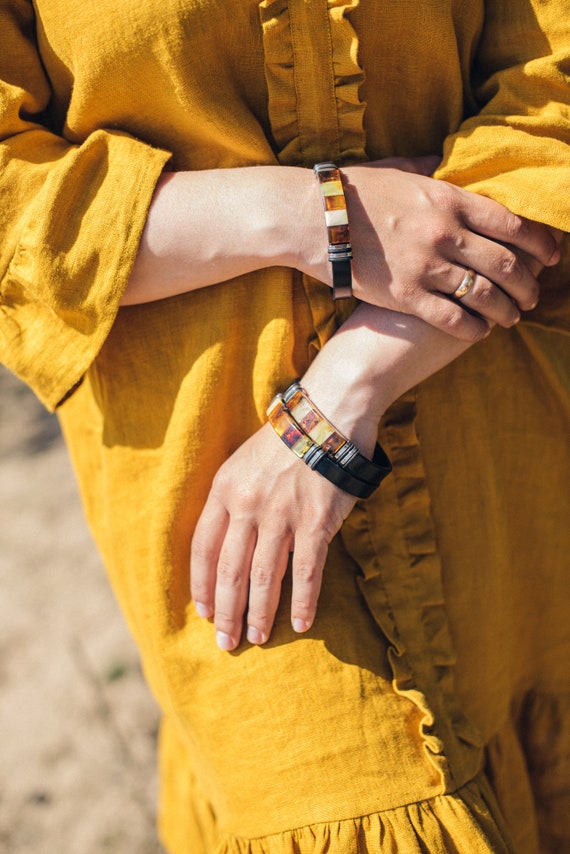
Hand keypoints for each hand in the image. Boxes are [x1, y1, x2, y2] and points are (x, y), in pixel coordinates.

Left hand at [190, 423, 357, 650]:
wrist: (327, 415)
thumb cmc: (285, 439)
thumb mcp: (242, 463)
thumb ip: (231, 499)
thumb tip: (224, 545)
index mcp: (224, 490)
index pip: (202, 547)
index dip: (202, 584)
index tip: (203, 612)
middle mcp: (247, 505)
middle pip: (230, 570)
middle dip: (226, 612)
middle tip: (225, 643)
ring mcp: (281, 515)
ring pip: (263, 577)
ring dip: (258, 613)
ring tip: (255, 638)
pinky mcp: (316, 522)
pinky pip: (307, 571)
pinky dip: (303, 601)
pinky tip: (300, 623)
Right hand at [297, 161, 560, 340]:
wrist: (312, 219)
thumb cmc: (353, 191)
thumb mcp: (399, 170)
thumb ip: (432, 170)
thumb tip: (450, 164)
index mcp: (448, 199)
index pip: (511, 223)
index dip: (539, 243)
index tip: (551, 256)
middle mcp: (445, 232)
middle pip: (505, 263)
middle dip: (528, 284)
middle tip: (535, 295)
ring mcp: (426, 265)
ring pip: (485, 294)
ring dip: (506, 309)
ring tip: (513, 317)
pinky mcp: (405, 294)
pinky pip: (452, 317)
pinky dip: (473, 327)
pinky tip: (480, 332)